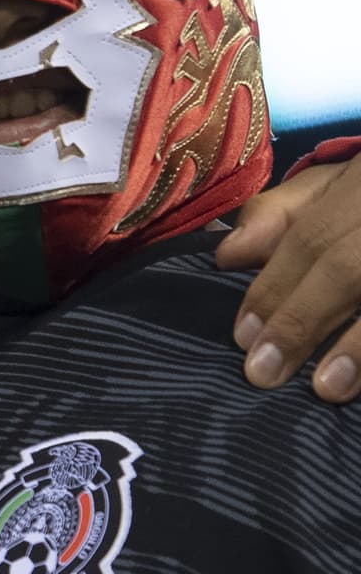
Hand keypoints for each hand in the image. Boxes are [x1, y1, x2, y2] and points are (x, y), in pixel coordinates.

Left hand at [216, 155, 360, 400]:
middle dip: (303, 319)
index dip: (275, 284)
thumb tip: (226, 254)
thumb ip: (280, 215)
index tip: (243, 335)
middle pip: (349, 267)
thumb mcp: (334, 185)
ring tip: (327, 388)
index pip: (312, 234)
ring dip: (360, 345)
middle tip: (263, 371)